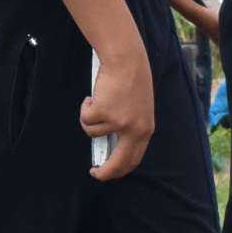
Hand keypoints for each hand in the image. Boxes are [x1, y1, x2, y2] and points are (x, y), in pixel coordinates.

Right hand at [83, 42, 155, 181]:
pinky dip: (85, 107)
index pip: (134, 158)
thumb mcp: (138, 108)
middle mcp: (134, 129)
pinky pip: (86, 119)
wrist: (126, 60)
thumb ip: (129, 127)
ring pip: (93, 133)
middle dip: (105, 172)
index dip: (120, 169)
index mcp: (145, 129)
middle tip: (94, 172)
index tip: (110, 172)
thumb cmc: (131, 79)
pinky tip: (93, 95)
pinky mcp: (103, 113)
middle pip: (117, 162)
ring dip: (90, 118)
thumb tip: (110, 146)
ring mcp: (118, 122)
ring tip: (98, 100)